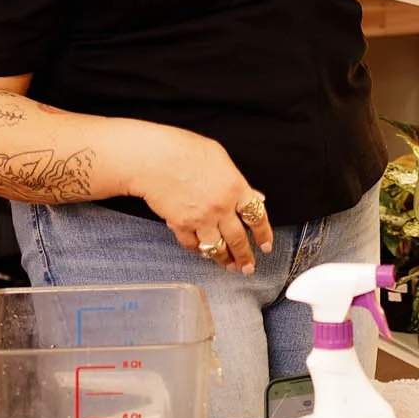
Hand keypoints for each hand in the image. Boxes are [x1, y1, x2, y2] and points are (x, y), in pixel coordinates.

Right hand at [129, 124, 273, 271]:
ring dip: (225, 260)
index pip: (257, 217)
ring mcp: (200, 219)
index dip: (264, 235)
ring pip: (217, 248)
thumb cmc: (182, 150)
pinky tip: (202, 250)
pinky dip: (198, 250)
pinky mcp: (180, 225)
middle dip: (245, 257)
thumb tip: (254, 196)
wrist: (153, 158)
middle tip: (248, 267)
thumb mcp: (219, 157)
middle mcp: (220, 207)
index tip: (265, 245)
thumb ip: (238, 180)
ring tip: (229, 266)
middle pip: (238, 240)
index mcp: (234, 187)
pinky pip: (193, 245)